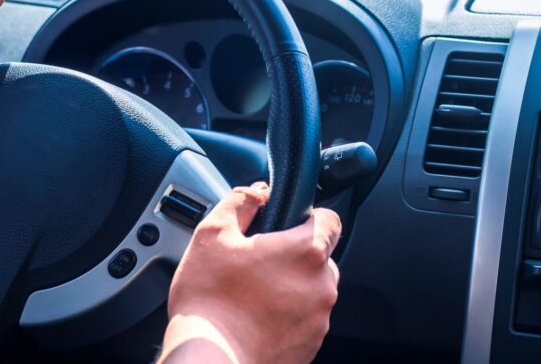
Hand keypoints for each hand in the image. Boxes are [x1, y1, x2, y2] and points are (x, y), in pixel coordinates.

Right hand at [160, 182, 341, 363]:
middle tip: (258, 262)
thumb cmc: (210, 301)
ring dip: (291, 287)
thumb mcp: (212, 235)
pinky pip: (305, 320)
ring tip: (253, 294)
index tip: (287, 225)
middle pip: (320, 257)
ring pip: (312, 290)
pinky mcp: (311, 347)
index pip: (331, 220)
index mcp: (306, 252)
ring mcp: (319, 321)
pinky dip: (287, 316)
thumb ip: (240, 202)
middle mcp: (322, 286)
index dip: (309, 217)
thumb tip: (257, 193)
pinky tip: (256, 318)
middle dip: (294, 256)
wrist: (210, 361)